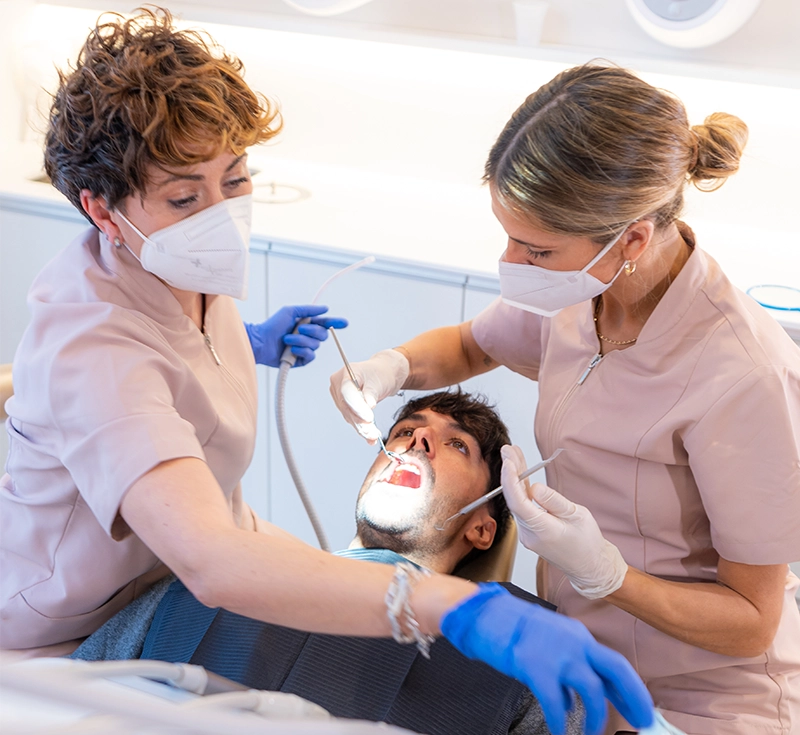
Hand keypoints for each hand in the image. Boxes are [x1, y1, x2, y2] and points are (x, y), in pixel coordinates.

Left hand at [245, 305, 347, 367]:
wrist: (261, 342)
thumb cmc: (272, 325)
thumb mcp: (290, 311)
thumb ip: (308, 310)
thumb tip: (325, 308)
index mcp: (307, 324)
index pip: (326, 324)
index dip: (336, 323)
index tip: (345, 323)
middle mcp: (308, 336)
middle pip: (323, 334)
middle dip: (311, 331)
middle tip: (297, 328)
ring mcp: (305, 349)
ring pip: (315, 345)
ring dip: (301, 340)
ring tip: (286, 339)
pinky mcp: (301, 360)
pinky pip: (310, 356)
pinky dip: (301, 351)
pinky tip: (291, 350)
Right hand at [329, 349, 408, 442]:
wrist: (383, 375)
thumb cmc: (381, 374)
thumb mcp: (379, 381)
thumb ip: (372, 392)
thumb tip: (369, 404)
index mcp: (345, 374)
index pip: (347, 392)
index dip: (357, 406)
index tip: (369, 417)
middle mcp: (338, 385)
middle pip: (347, 407)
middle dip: (360, 422)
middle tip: (372, 432)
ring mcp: (339, 397)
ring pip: (349, 416)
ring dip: (362, 428)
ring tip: (373, 436)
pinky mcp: (345, 407)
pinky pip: (352, 419)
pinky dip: (362, 428)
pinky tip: (370, 438)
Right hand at [441, 584, 653, 734]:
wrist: (484, 614)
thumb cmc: (512, 628)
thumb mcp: (550, 642)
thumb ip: (567, 667)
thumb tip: (575, 700)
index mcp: (578, 636)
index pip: (614, 664)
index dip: (632, 689)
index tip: (642, 709)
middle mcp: (574, 642)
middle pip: (616, 669)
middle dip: (633, 697)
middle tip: (641, 722)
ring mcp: (556, 653)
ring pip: (591, 689)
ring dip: (595, 717)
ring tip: (590, 733)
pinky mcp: (535, 665)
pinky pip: (556, 702)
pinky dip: (559, 720)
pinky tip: (558, 729)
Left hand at [501, 445, 627, 598]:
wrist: (590, 566)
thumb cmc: (588, 543)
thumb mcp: (577, 516)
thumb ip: (554, 501)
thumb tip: (535, 487)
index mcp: (540, 530)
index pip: (518, 502)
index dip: (510, 480)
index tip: (508, 461)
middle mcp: (528, 533)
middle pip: (514, 498)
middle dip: (510, 472)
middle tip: (508, 450)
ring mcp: (528, 533)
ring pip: (517, 500)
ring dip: (515, 478)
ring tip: (513, 454)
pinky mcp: (531, 530)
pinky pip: (523, 506)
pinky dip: (521, 489)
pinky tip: (521, 473)